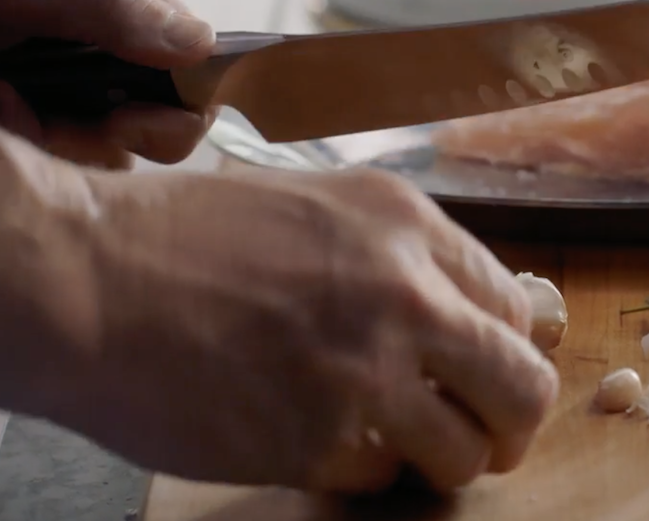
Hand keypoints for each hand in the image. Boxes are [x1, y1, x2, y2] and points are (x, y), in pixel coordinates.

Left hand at [0, 0, 215, 169]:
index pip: (192, 58)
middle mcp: (102, 38)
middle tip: (61, 127)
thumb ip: (109, 4)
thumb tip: (198, 43)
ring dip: (62, 146)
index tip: (128, 119)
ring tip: (8, 111)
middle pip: (160, 112)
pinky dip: (31, 148)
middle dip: (118, 132)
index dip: (178, 100)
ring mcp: (65, 79)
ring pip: (109, 146)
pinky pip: (60, 154)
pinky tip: (5, 115)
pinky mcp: (30, 112)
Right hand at [49, 165, 558, 494]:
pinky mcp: (317, 441)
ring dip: (439, 458)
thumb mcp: (318, 207)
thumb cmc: (187, 237)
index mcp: (407, 225)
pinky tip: (317, 437)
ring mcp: (365, 372)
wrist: (90, 276)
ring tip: (396, 442)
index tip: (483, 374)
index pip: (514, 308)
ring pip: (464, 452)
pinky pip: (380, 477)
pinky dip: (361, 470)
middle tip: (486, 437)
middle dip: (512, 423)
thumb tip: (460, 314)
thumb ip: (401, 256)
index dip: (503, 351)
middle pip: (522, 387)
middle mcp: (405, 294)